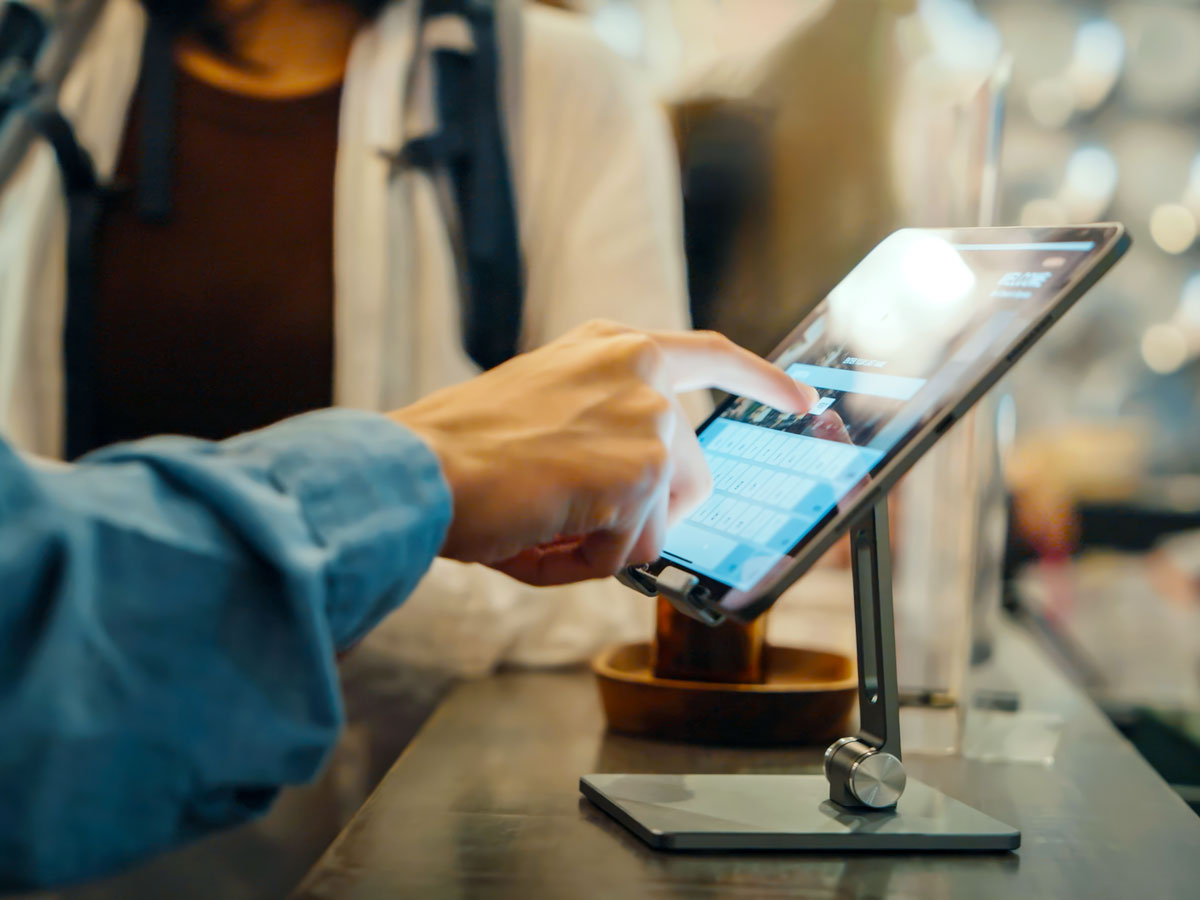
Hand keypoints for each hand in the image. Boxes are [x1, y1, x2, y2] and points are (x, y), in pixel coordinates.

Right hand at [391, 320, 816, 585]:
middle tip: (574, 520)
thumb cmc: (462, 450)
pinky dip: (583, 562)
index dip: (762, 379)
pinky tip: (538, 532)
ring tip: (539, 519)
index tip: (800, 400)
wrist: (419, 465)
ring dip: (602, 540)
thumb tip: (645, 501)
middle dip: (646, 515)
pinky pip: (631, 555)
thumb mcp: (545, 411)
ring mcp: (648, 418)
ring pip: (656, 524)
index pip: (710, 354)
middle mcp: (641, 371)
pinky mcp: (644, 472)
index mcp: (612, 347)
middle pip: (690, 477)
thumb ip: (604, 431)